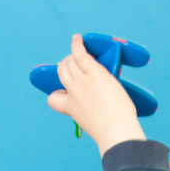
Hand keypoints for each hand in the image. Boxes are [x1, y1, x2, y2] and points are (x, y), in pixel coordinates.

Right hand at [47, 34, 144, 155]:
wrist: (116, 131)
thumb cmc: (111, 132)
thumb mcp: (92, 123)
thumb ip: (90, 112)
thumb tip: (100, 104)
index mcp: (70, 108)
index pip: (53, 99)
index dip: (58, 93)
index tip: (65, 92)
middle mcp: (73, 92)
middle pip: (62, 71)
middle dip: (67, 66)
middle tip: (78, 65)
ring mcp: (82, 82)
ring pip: (69, 61)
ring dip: (73, 55)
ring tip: (79, 51)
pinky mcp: (94, 73)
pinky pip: (79, 53)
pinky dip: (77, 44)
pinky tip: (77, 38)